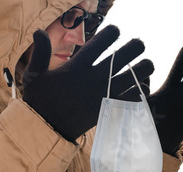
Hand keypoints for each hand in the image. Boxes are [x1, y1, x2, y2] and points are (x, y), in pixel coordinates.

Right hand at [22, 25, 153, 141]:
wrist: (46, 131)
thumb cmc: (40, 102)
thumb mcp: (34, 75)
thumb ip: (40, 52)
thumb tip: (38, 31)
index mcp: (76, 67)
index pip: (100, 43)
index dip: (112, 33)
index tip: (117, 31)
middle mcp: (92, 79)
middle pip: (122, 57)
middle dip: (135, 47)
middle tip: (139, 44)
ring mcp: (102, 95)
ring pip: (132, 77)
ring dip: (144, 69)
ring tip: (148, 64)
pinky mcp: (107, 110)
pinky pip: (131, 99)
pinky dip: (140, 92)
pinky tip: (142, 87)